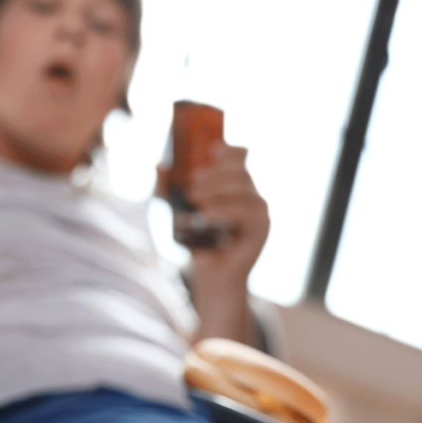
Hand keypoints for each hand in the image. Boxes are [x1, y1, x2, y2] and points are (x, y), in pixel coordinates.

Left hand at [157, 141, 268, 285]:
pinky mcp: (262, 227)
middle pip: (240, 170)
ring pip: (245, 187)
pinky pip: (250, 211)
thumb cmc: (196, 240)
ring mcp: (258, 209)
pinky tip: (209, 213)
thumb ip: (168, 188)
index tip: (214, 149)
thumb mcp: (176, 210)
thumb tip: (159, 166)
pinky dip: (228, 210)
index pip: (240, 157)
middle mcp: (249, 193)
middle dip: (215, 174)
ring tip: (196, 200)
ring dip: (219, 190)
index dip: (230, 150)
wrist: (210, 273)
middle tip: (193, 186)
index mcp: (233, 185)